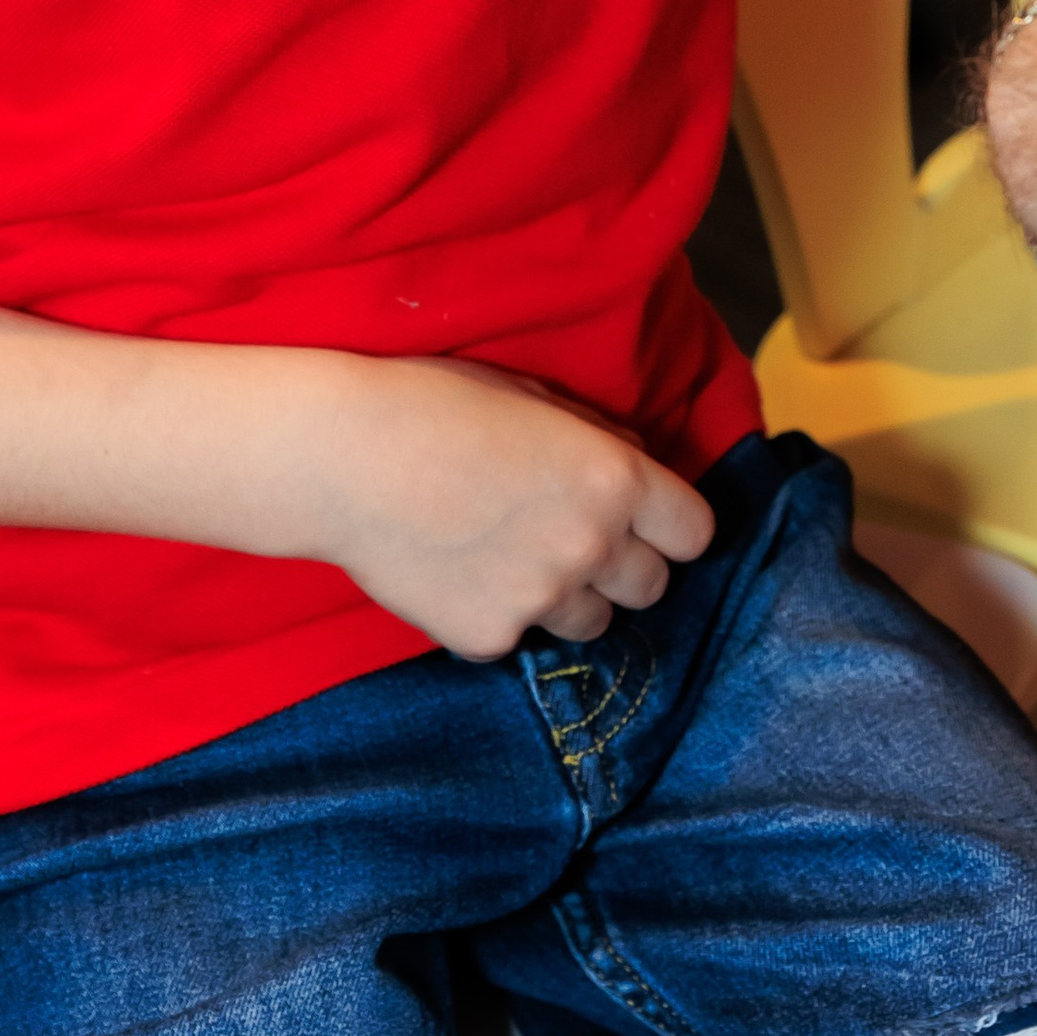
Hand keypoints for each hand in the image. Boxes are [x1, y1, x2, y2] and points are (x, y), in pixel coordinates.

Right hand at [306, 355, 715, 659]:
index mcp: (615, 477)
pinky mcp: (488, 637)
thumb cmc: (435, 404)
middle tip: (573, 540)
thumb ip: (597, 438)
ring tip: (510, 556)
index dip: (672, 527)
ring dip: (568, 597)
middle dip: (623, 567)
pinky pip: (516, 638)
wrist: (340, 455)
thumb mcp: (535, 397)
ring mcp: (540, 597)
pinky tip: (456, 573)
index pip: (696, 533)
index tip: (648, 524)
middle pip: (652, 587)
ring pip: (592, 623)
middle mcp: (591, 544)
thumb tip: (636, 461)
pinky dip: (497, 615)